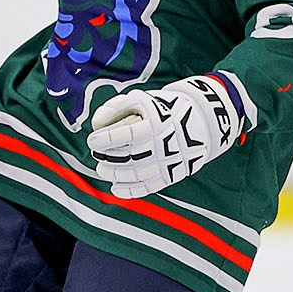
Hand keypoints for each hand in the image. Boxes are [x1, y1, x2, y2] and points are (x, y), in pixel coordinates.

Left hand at [87, 75, 250, 198]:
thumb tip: (96, 123)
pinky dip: (129, 191)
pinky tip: (116, 188)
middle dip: (106, 158)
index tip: (93, 140)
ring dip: (114, 175)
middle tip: (97, 155)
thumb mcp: (143, 100)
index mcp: (155, 124)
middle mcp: (162, 145)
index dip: (104, 139)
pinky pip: (147, 188)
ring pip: (134, 174)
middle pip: (126, 157)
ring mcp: (167, 162)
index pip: (123, 135)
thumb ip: (117, 106)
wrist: (200, 122)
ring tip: (103, 170)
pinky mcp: (171, 176)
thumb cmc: (164, 109)